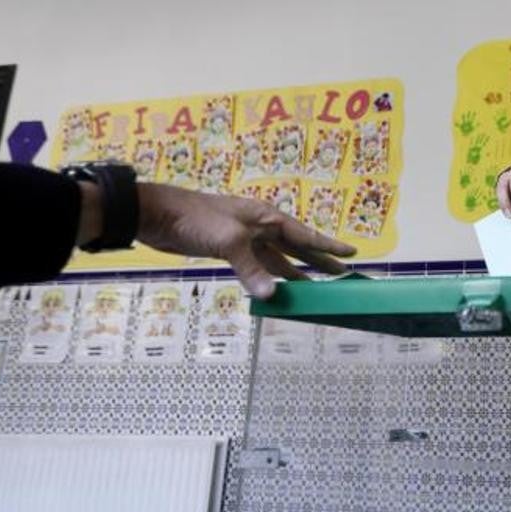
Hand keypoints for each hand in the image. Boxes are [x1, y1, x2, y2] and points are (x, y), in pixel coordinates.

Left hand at [135, 183, 355, 298]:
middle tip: (342, 274)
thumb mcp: (228, 241)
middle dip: (319, 261)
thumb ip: (251, 269)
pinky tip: (276, 286)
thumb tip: (272, 296)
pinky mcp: (228, 250)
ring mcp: (244, 239)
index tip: (352, 253)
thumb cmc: (195, 218)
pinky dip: (270, 276)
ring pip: (278, 258)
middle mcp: (260, 227)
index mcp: (266, 218)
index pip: (305, 235)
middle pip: (297, 247)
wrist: (158, 215)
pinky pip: (258, 265)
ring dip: (295, 272)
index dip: (328, 246)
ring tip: (314, 286)